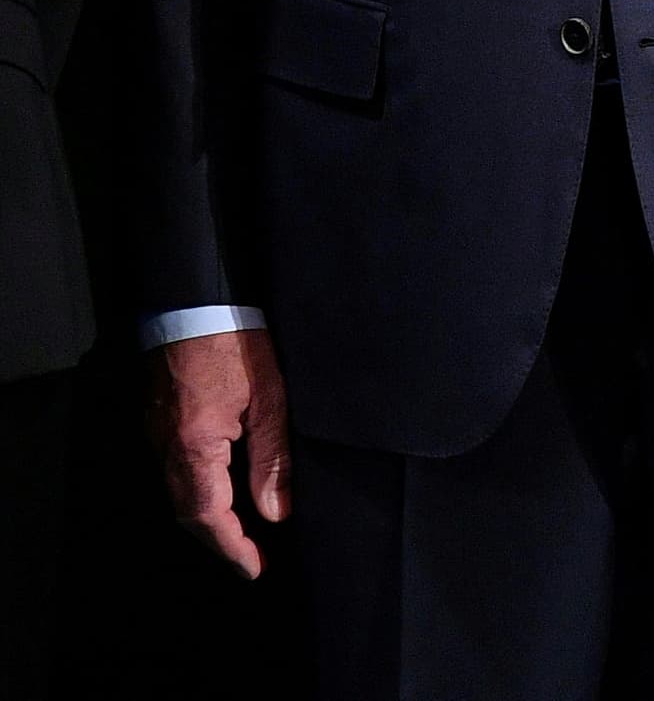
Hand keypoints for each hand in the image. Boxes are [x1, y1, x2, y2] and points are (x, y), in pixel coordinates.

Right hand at [148, 327, 288, 577]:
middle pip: (188, 511)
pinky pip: (177, 472)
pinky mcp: (160, 423)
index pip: (208, 516)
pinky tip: (225, 493)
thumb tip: (277, 512)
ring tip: (243, 533)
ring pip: (180, 493)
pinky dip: (200, 492)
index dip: (232, 547)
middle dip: (220, 540)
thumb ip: (272, 457)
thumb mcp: (269, 397)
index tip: (254, 569)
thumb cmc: (235, 343)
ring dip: (209, 518)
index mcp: (193, 446)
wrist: (193, 303)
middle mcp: (167, 448)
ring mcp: (158, 436)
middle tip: (251, 558)